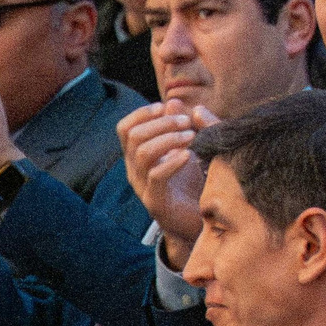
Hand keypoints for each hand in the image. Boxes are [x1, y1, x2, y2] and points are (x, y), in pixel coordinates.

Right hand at [119, 101, 209, 258]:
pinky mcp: (155, 202)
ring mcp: (143, 187)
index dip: (142, 113)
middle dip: (161, 123)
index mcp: (138, 156)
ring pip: (142, 153)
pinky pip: (156, 176)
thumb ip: (183, 124)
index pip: (125, 128)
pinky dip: (172, 162)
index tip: (166, 107)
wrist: (200, 223)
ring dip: (168, 139)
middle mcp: (135, 170)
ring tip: (191, 138)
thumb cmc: (195, 184)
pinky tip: (189, 156)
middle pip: (133, 136)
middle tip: (187, 123)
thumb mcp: (191, 147)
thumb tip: (174, 101)